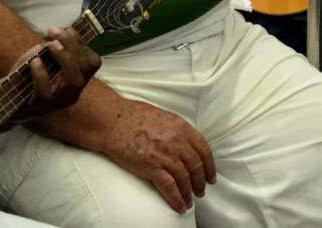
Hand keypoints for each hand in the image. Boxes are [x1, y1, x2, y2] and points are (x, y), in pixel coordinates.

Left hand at [16, 27, 100, 118]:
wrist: (9, 99)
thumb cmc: (30, 76)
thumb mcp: (45, 58)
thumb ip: (54, 48)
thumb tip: (63, 32)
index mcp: (77, 79)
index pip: (92, 62)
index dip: (82, 43)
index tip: (67, 29)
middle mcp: (73, 91)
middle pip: (86, 68)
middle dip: (72, 45)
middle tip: (54, 33)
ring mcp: (59, 101)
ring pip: (74, 81)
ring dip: (65, 58)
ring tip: (51, 45)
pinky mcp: (41, 107)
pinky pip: (45, 92)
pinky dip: (41, 74)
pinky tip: (35, 61)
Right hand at [100, 100, 214, 213]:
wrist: (111, 121)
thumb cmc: (132, 115)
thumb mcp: (162, 115)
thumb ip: (177, 129)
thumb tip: (185, 143)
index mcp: (181, 127)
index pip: (203, 150)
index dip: (209, 166)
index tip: (210, 176)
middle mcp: (176, 141)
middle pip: (196, 167)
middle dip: (200, 182)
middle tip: (200, 190)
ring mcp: (164, 155)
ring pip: (184, 179)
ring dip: (189, 193)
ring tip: (189, 200)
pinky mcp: (151, 167)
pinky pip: (169, 187)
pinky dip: (176, 199)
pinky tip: (179, 206)